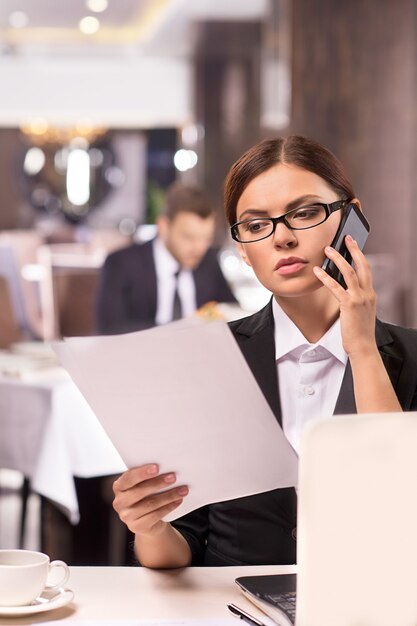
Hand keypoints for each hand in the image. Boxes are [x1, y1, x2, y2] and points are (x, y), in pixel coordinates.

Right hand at [112, 464, 188, 537]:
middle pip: (139, 491)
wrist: (148, 520)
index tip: (157, 467)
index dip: (142, 473)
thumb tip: (167, 468)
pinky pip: (155, 515)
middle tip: (173, 477)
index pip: (129, 478)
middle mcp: (119, 502)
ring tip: (182, 490)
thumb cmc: (146, 495)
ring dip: (169, 496)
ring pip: (150, 504)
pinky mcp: (137, 527)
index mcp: (119, 487)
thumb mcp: (143, 484)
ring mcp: (126, 516)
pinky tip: (178, 501)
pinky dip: (169, 507)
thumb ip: (148, 477)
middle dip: (158, 483)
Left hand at [313, 235, 376, 357]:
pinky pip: (335, 287)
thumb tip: (344, 290)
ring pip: (348, 272)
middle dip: (354, 249)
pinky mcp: (349, 305)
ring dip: (337, 258)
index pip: (366, 270)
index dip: (360, 256)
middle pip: (362, 265)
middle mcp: (367, 294)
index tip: (354, 246)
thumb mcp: (360, 312)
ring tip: (327, 249)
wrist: (363, 347)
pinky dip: (325, 277)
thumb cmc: (359, 332)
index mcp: (371, 295)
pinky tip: (317, 271)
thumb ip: (355, 300)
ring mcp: (359, 298)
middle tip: (346, 237)